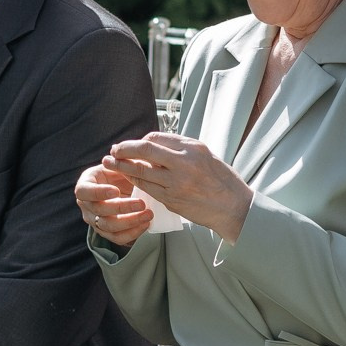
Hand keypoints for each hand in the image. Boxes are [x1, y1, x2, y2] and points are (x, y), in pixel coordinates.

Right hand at [76, 160, 154, 246]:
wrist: (123, 187)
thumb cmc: (119, 173)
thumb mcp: (118, 165)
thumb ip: (119, 162)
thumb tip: (119, 152)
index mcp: (85, 185)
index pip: (84, 191)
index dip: (98, 192)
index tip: (116, 190)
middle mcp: (86, 205)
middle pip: (99, 211)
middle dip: (122, 208)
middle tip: (141, 203)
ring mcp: (95, 220)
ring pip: (109, 227)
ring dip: (130, 222)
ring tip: (148, 214)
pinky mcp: (107, 232)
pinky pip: (118, 238)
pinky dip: (133, 233)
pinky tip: (145, 223)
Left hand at [105, 133, 251, 243]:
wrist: (234, 207)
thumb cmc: (222, 179)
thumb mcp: (204, 154)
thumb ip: (180, 147)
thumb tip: (153, 142)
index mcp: (192, 148)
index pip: (156, 138)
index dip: (139, 141)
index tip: (130, 145)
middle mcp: (183, 163)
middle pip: (144, 151)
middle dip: (124, 150)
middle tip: (113, 151)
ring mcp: (176, 183)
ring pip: (141, 172)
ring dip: (123, 167)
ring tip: (111, 163)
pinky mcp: (172, 200)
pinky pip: (147, 188)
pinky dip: (136, 182)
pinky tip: (129, 179)